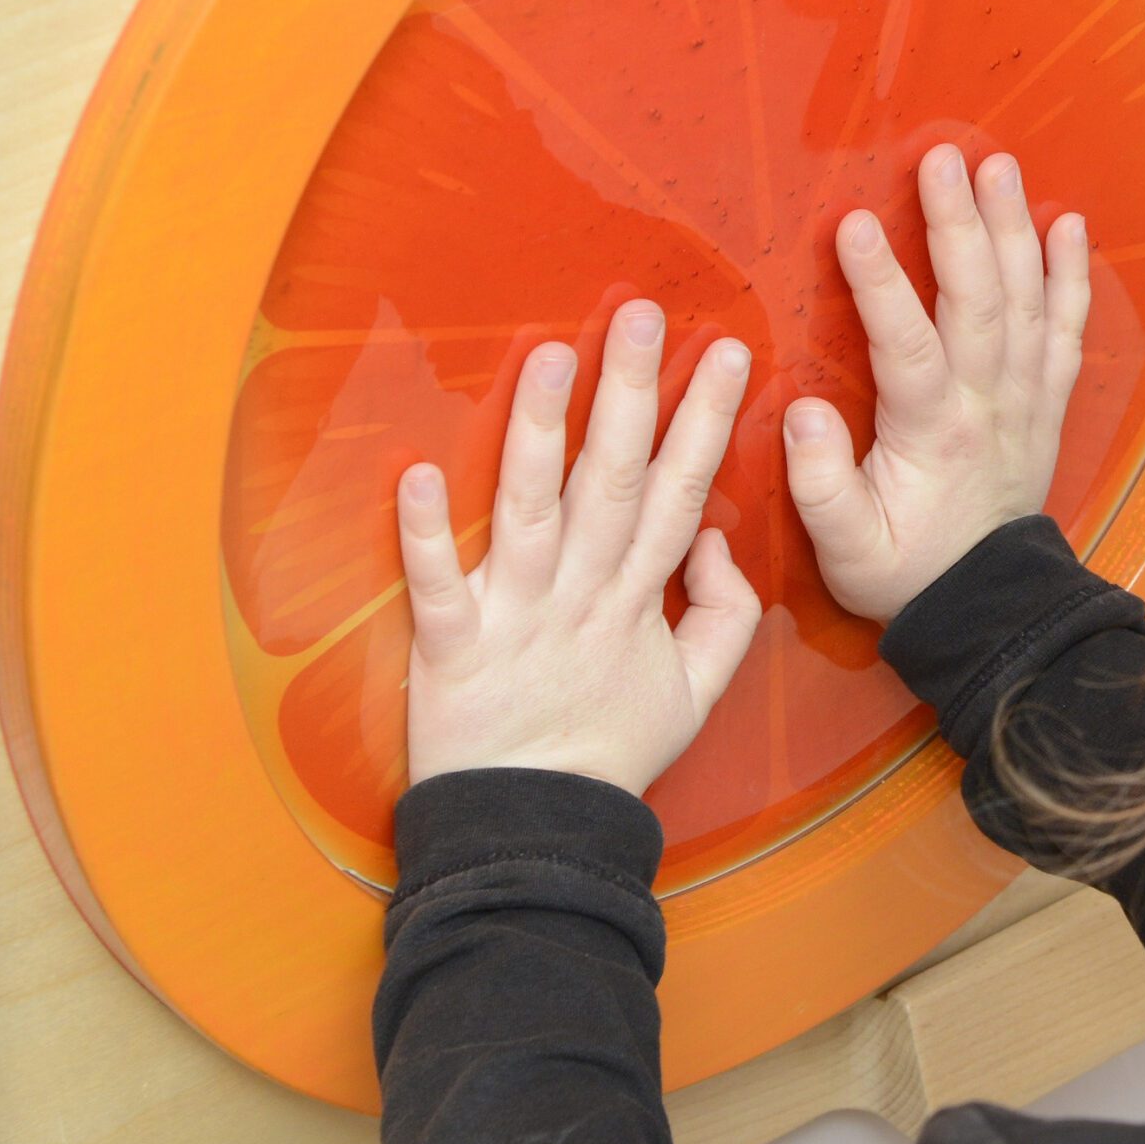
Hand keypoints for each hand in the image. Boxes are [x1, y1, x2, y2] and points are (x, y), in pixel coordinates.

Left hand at [397, 302, 763, 798]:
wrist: (538, 831)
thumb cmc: (610, 753)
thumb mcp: (699, 694)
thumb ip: (725, 613)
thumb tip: (718, 536)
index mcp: (639, 597)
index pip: (681, 490)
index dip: (706, 419)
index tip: (728, 349)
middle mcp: (581, 593)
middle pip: (611, 479)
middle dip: (629, 391)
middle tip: (640, 311)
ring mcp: (517, 616)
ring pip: (531, 510)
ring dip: (539, 431)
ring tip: (549, 354)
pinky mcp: (454, 646)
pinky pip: (438, 585)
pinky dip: (425, 534)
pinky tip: (416, 473)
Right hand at [783, 147, 1088, 623]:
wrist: (986, 607)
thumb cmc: (903, 570)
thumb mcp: (845, 550)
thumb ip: (820, 485)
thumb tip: (799, 415)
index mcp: (933, 433)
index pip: (906, 346)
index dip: (882, 283)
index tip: (856, 222)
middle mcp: (989, 404)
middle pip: (979, 301)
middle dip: (959, 225)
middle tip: (941, 158)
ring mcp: (1026, 398)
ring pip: (1027, 300)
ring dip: (1013, 228)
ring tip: (996, 163)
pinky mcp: (1047, 400)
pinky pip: (1068, 328)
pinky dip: (1071, 274)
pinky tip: (1067, 221)